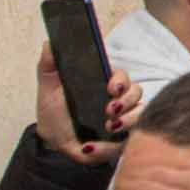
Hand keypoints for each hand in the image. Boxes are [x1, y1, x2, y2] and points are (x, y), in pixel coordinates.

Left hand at [32, 41, 140, 159]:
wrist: (51, 142)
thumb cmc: (54, 112)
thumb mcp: (49, 86)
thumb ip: (50, 64)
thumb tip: (50, 43)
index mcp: (104, 84)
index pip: (122, 77)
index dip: (121, 81)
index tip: (111, 87)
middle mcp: (117, 101)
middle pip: (137, 94)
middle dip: (126, 101)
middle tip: (109, 110)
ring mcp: (122, 121)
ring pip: (140, 116)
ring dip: (128, 121)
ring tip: (109, 127)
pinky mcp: (119, 142)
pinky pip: (126, 143)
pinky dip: (109, 146)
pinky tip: (91, 146)